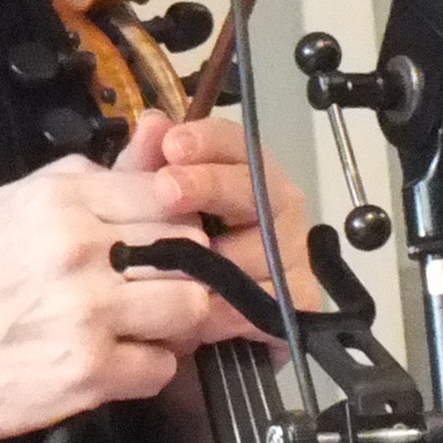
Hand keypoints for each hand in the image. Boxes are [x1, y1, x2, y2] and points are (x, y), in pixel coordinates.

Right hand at [0, 151, 239, 442]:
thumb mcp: (12, 204)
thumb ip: (86, 176)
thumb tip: (154, 136)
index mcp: (60, 199)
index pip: (166, 192)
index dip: (174, 217)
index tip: (165, 237)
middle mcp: (78, 249)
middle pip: (189, 247)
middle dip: (184, 269)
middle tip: (160, 284)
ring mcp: (87, 312)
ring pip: (189, 307)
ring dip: (175, 322)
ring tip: (146, 325)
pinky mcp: (89, 372)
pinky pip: (162, 368)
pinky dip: (147, 368)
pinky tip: (119, 361)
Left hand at [114, 109, 326, 336]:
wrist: (185, 319)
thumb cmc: (170, 250)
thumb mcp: (143, 206)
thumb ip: (144, 166)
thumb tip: (153, 123)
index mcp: (244, 172)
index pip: (235, 144)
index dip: (206, 141)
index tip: (172, 144)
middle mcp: (276, 205)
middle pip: (252, 187)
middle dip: (208, 185)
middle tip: (167, 188)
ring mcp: (292, 251)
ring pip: (260, 249)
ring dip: (214, 259)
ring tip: (170, 265)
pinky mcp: (299, 299)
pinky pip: (269, 302)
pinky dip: (232, 309)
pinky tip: (200, 312)